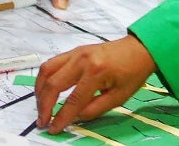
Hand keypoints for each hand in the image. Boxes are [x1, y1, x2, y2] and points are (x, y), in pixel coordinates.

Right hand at [35, 35, 157, 133]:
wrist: (138, 49)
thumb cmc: (132, 73)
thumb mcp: (118, 97)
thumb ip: (94, 109)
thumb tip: (73, 119)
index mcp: (96, 72)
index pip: (73, 100)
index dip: (61, 117)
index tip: (53, 128)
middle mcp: (82, 60)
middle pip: (54, 84)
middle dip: (44, 105)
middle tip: (42, 121)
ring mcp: (76, 53)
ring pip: (47, 71)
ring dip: (40, 91)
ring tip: (41, 106)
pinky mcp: (74, 51)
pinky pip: (52, 63)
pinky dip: (44, 78)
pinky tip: (45, 90)